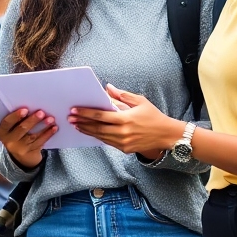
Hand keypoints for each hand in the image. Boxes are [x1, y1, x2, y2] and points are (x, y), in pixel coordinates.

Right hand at [0, 107, 56, 168]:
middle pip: (21, 129)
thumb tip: (32, 106)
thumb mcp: (12, 129)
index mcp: (2, 132)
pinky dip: (48, 134)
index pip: (7, 123)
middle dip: (32, 120)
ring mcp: (20, 148)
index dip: (15, 116)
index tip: (25, 109)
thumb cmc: (17, 134)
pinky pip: (40, 142)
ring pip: (33, 136)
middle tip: (41, 113)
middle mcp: (9, 141)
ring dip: (43, 126)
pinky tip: (54, 128)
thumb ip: (17, 120)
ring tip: (51, 119)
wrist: (21, 155)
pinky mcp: (30, 152)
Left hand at [69, 85, 183, 155]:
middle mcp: (123, 132)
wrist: (166, 135)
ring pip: (100, 136)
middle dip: (82, 123)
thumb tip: (107, 88)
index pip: (100, 116)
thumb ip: (122, 95)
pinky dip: (98, 137)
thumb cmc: (153, 116)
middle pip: (97, 128)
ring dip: (87, 131)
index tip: (75, 110)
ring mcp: (123, 143)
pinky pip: (108, 142)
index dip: (86, 113)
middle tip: (70, 118)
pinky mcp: (125, 149)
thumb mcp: (140, 101)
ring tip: (76, 126)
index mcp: (125, 119)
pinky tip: (90, 132)